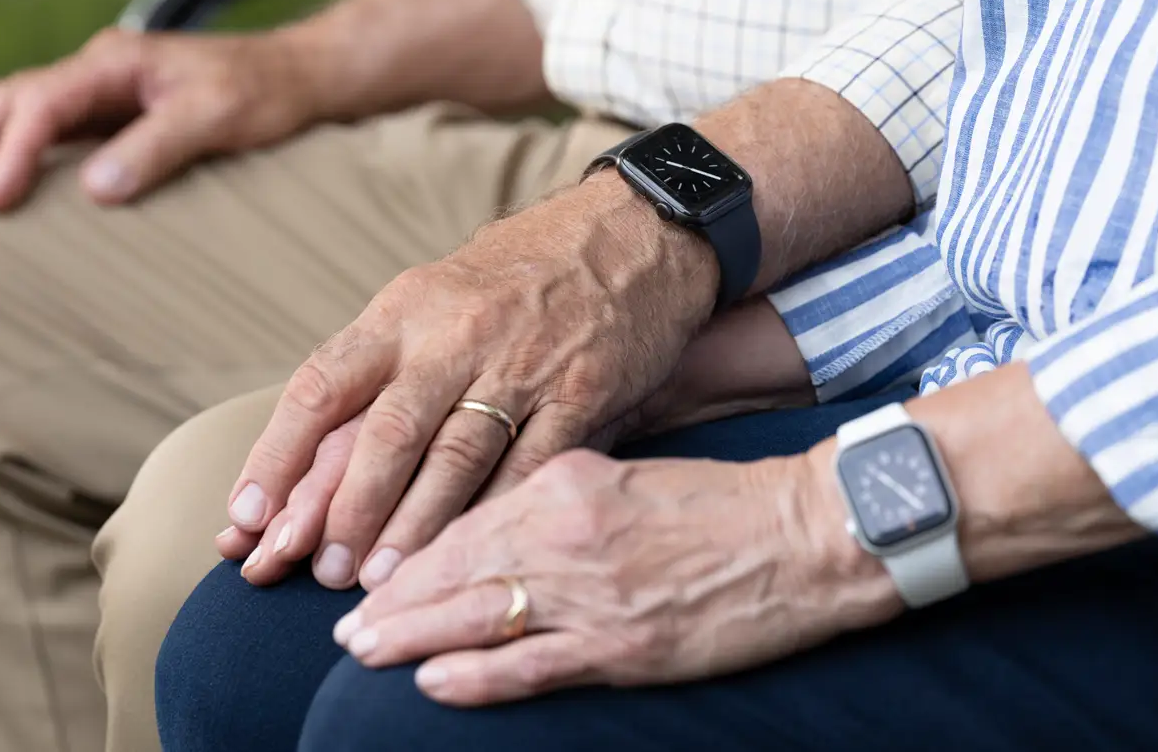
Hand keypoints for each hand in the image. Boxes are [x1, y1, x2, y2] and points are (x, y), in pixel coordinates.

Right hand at [0, 27, 326, 210]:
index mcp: (115, 62)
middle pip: (13, 99)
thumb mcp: (218, 118)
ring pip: (26, 112)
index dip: (14, 152)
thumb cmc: (267, 94)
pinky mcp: (120, 114)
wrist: (303, 77)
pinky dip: (19, 150)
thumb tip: (94, 188)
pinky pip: (55, 130)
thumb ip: (158, 148)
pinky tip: (0, 178)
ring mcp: (107, 91)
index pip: (43, 105)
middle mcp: (101, 70)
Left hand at [227, 174, 719, 590]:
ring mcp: (522, 365)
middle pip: (387, 434)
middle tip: (318, 573)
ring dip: (414, 527)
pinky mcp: (581, 392)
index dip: (276, 457)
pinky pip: (530, 464)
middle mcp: (455, 336)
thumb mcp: (435, 294)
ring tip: (381, 581)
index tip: (244, 517)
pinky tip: (470, 553)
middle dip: (347, 511)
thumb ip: (383, 364)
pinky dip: (494, 514)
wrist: (633, 233)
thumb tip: (311, 453)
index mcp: (404, 311)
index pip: (321, 387)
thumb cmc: (520, 273)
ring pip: (455, 458)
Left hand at [329, 448, 896, 705]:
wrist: (809, 535)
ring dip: (412, 636)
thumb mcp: (633, 476)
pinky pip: (529, 664)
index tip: (375, 573)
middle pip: (454, 567)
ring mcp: (593, 592)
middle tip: (347, 626)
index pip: (465, 517)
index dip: (410, 551)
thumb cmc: (729, 506)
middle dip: (392, 598)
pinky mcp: (623, 645)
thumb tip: (507, 520)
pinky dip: (474, 675)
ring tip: (367, 652)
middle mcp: (567, 531)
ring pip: (476, 615)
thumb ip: (567, 492)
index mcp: (569, 479)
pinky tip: (434, 682)